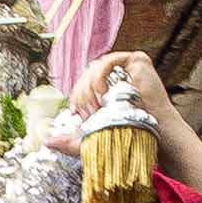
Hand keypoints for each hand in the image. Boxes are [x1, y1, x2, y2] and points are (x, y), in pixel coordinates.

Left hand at [65, 49, 201, 202]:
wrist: (154, 136)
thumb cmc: (129, 136)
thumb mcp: (93, 138)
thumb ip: (69, 141)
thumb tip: (47, 142)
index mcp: (105, 85)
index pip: (81, 83)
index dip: (76, 96)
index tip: (79, 115)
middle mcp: (115, 73)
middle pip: (86, 74)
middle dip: (81, 94)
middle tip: (89, 114)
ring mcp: (126, 65)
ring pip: (94, 67)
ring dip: (89, 87)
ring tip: (97, 107)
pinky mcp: (137, 60)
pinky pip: (109, 60)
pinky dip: (100, 77)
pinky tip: (104, 95)